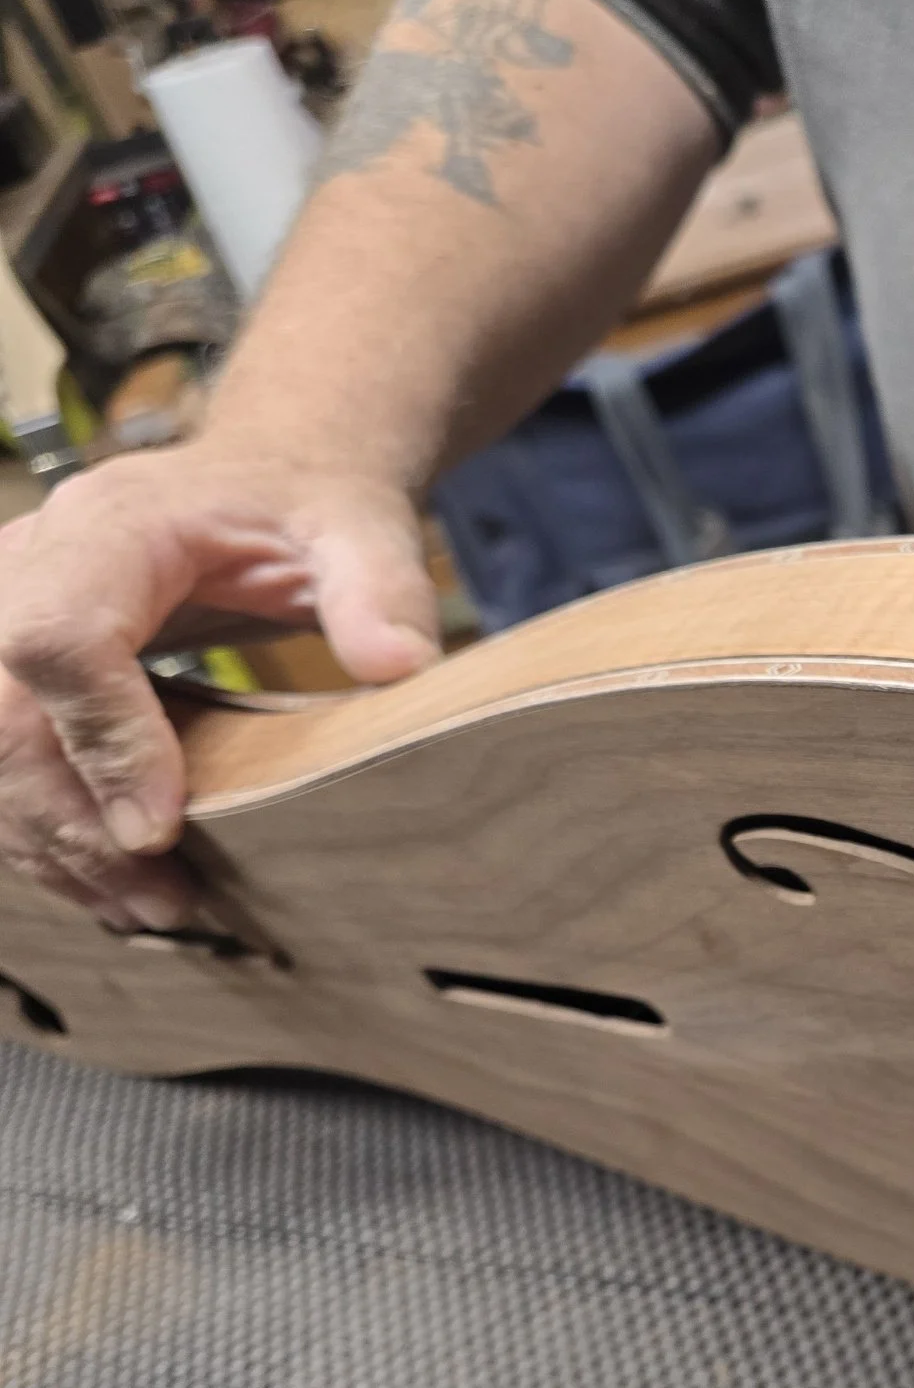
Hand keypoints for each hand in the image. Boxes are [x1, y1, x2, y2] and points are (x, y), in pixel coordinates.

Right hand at [0, 445, 440, 928]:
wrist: (273, 479)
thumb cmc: (309, 505)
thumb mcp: (361, 530)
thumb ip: (381, 591)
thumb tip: (400, 666)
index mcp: (109, 525)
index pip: (61, 638)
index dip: (103, 740)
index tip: (163, 828)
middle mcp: (30, 562)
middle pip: (3, 712)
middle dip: (74, 821)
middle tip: (164, 900)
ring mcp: (6, 610)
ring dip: (55, 843)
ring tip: (148, 908)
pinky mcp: (11, 663)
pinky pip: (1, 756)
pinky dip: (47, 827)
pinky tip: (114, 879)